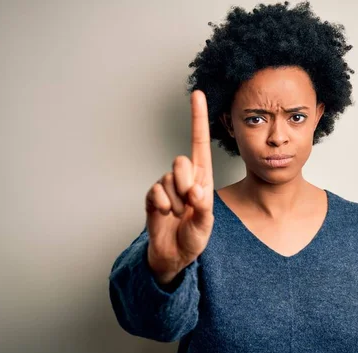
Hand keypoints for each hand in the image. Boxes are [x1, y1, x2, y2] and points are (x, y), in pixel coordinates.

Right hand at [145, 90, 214, 283]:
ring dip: (174, 201)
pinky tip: (164, 214)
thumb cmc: (193, 237)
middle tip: (188, 202)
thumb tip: (195, 190)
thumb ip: (202, 206)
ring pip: (168, 179)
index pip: (199, 143)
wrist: (173, 254)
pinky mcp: (152, 196)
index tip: (197, 94)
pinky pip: (154, 192)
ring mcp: (167, 186)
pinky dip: (161, 206)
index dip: (198, 118)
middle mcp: (184, 178)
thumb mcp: (205, 224)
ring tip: (177, 214)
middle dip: (185, 183)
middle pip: (181, 161)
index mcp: (202, 178)